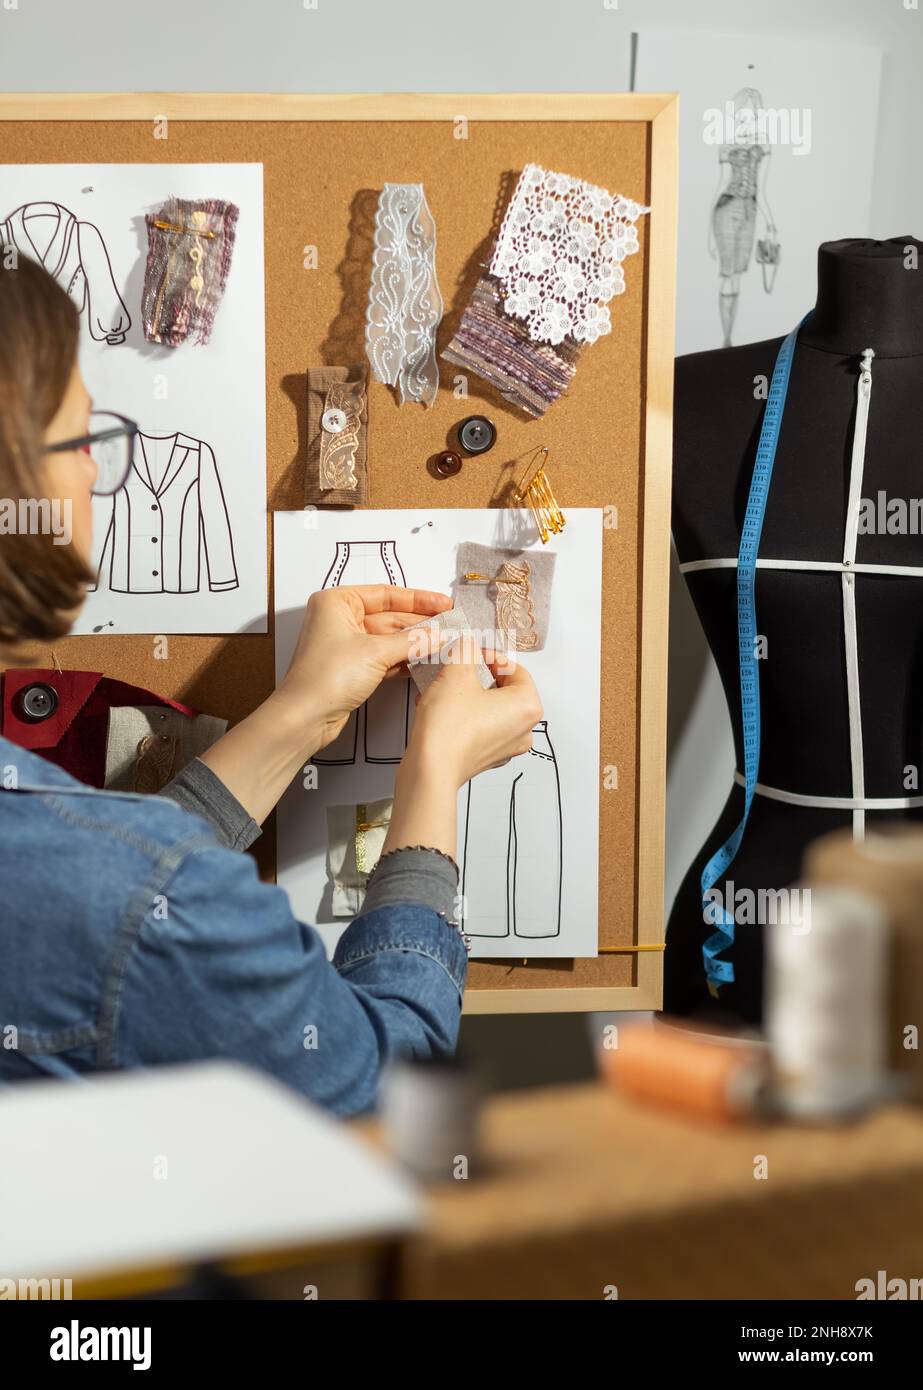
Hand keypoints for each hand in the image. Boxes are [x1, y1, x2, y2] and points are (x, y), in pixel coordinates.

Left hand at [275, 584, 451, 750]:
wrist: (306, 717)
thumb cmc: (326, 677)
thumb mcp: (375, 652)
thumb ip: (412, 641)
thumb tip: (437, 634)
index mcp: (337, 602)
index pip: (385, 593)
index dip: (418, 599)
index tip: (443, 603)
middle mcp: (339, 619)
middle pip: (389, 615)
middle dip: (419, 623)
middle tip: (449, 625)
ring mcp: (345, 644)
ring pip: (388, 638)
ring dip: (414, 642)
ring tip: (444, 642)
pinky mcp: (351, 667)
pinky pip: (383, 656)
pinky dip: (403, 658)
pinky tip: (425, 659)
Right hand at [405, 638, 542, 789]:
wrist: (431, 768)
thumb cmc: (450, 725)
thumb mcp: (456, 673)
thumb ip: (466, 650)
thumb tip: (468, 645)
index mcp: (528, 705)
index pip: (514, 669)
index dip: (489, 656)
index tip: (470, 652)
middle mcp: (525, 728)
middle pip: (505, 689)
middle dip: (478, 676)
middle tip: (457, 669)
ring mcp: (508, 746)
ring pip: (491, 709)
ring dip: (469, 695)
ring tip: (445, 689)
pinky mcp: (488, 757)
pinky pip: (482, 727)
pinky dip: (465, 715)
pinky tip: (442, 710)